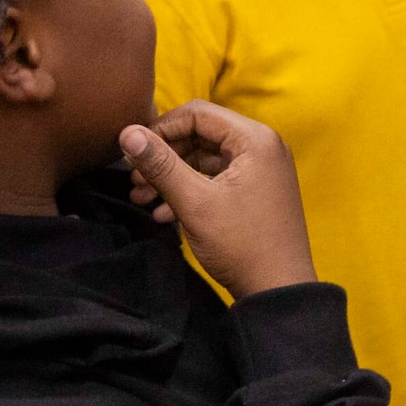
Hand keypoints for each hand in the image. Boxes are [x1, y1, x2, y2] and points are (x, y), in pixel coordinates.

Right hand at [119, 100, 315, 298]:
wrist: (278, 291)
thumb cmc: (242, 245)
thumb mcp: (195, 203)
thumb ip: (161, 165)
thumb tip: (127, 133)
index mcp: (255, 139)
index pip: (198, 113)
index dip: (161, 129)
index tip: (134, 152)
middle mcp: (262, 147)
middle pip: (200, 135)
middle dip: (164, 157)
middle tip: (134, 180)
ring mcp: (261, 170)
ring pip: (205, 159)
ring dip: (172, 176)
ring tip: (142, 198)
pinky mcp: (256, 191)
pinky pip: (217, 179)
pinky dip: (190, 191)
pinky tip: (163, 213)